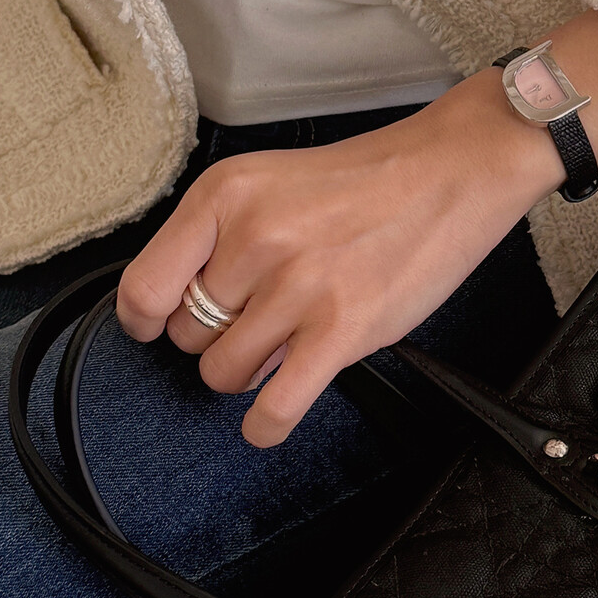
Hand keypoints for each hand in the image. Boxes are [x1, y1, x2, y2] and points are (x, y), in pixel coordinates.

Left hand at [116, 11, 597, 446]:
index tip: (160, 326)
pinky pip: (275, 407)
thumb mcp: (271, 180)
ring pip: (224, 373)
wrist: (452, 171)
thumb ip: (220, 238)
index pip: (145, 287)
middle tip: (267, 313)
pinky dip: (266, 425)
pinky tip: (271, 418)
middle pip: (188, 335)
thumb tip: (187, 314)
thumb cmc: (369, 179)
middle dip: (220, 335)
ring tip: (288, 340)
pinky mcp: (342, 329)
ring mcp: (298, 286)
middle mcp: (255, 237)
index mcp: (226, 195)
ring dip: (250, 370)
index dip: (148, 320)